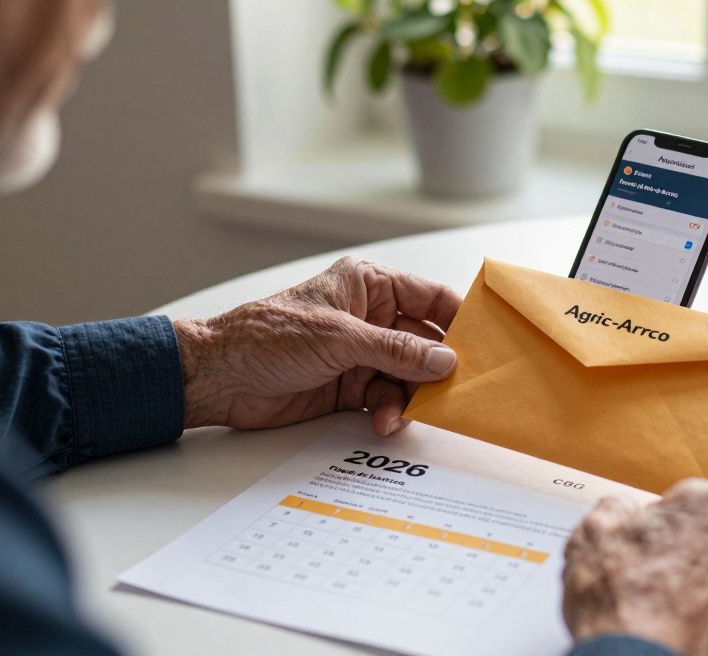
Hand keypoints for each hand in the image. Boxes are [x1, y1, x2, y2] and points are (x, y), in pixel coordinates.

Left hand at [172, 257, 460, 436]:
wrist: (219, 378)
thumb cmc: (266, 336)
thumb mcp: (340, 338)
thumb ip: (397, 351)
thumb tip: (445, 361)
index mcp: (370, 285)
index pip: (431, 297)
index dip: (460, 320)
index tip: (488, 343)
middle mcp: (371, 317)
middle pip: (426, 343)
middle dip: (440, 369)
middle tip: (458, 391)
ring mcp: (362, 354)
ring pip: (409, 377)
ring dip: (411, 397)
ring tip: (404, 413)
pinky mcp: (350, 387)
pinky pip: (387, 399)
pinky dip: (391, 412)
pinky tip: (384, 421)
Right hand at [563, 480, 707, 655]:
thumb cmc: (624, 608)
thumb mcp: (592, 537)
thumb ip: (614, 508)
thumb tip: (620, 511)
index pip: (690, 500)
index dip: (663, 523)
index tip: (648, 543)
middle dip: (691, 553)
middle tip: (657, 580)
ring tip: (673, 612)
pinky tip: (693, 631)